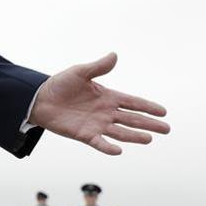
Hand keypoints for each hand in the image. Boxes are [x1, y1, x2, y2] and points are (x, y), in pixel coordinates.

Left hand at [28, 52, 169, 154]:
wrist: (39, 99)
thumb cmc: (59, 85)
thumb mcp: (79, 72)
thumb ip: (98, 67)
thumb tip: (114, 55)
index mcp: (107, 97)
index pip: (132, 102)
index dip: (147, 107)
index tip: (163, 112)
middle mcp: (105, 112)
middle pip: (132, 119)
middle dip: (149, 124)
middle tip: (166, 129)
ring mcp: (96, 124)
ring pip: (120, 132)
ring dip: (134, 136)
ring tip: (149, 139)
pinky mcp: (84, 134)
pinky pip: (99, 142)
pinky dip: (108, 147)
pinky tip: (118, 150)